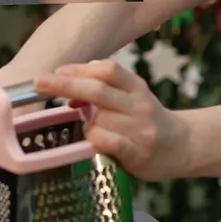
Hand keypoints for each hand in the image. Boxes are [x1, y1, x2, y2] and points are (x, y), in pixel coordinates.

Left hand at [34, 60, 190, 181]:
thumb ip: (106, 86)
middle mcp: (139, 105)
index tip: (57, 70)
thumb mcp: (132, 96)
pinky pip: (107, 142)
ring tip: (87, 126)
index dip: (80, 68)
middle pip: (98, 90)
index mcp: (137, 87)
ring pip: (97, 120)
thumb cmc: (146, 120)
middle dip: (65, 85)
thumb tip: (73, 74)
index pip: (109, 69)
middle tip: (39, 82)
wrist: (181, 147)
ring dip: (82, 121)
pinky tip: (90, 138)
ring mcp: (140, 130)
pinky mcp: (137, 153)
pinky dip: (93, 138)